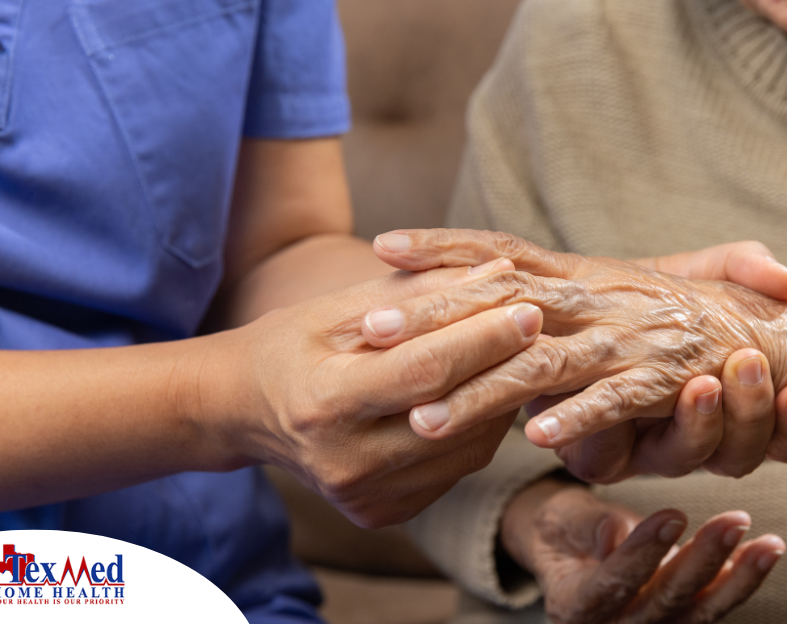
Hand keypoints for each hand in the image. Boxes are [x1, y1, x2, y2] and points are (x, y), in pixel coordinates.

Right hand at [198, 258, 543, 527]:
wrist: (243, 411)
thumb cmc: (292, 345)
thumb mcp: (342, 308)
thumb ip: (421, 293)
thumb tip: (500, 273)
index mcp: (324, 404)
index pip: (424, 371)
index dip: (483, 338)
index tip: (528, 305)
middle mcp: (345, 463)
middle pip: (453, 413)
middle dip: (505, 365)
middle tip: (543, 324)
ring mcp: (365, 496)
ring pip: (467, 448)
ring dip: (500, 398)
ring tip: (517, 354)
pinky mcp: (383, 513)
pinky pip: (456, 469)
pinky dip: (479, 429)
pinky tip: (485, 393)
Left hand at [372, 229, 786, 464]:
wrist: (785, 338)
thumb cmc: (693, 320)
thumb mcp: (621, 295)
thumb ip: (568, 293)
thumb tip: (497, 289)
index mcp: (586, 276)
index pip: (504, 254)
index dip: (446, 248)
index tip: (384, 245)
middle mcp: (602, 299)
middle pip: (504, 304)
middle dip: (435, 316)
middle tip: (370, 329)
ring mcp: (633, 337)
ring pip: (545, 363)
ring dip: (484, 390)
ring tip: (426, 415)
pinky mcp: (670, 379)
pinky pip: (619, 400)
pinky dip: (583, 418)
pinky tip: (539, 438)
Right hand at [500, 478, 784, 623]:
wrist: (572, 555)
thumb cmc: (563, 531)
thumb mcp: (560, 520)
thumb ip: (586, 527)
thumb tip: (614, 533)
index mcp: (574, 606)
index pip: (612, 584)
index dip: (643, 553)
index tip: (674, 514)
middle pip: (663, 602)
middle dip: (703, 561)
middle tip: (735, 520)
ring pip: (698, 612)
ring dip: (738, 578)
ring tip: (769, 544)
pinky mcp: (678, 622)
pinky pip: (712, 607)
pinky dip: (740, 581)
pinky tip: (764, 553)